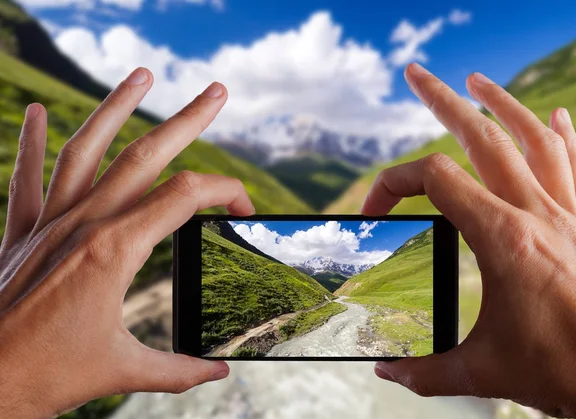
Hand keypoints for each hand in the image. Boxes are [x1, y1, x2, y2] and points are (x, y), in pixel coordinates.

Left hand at [0, 68, 253, 417]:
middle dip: (188, 120)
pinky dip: (32, 143)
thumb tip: (219, 372)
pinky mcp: (23, 234)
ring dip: (116, 108)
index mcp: (116, 250)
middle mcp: (84, 224)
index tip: (245, 208)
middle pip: (146, 155)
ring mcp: (50, 223)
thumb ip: (179, 370)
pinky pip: (27, 178)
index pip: (187, 196)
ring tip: (141, 75)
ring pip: (87, 149)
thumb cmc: (45, 376)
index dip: (227, 192)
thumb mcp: (122, 370)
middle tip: (216, 92)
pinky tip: (37, 112)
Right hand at [363, 63, 575, 417]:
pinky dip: (561, 137)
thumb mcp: (484, 372)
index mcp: (502, 238)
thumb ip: (426, 372)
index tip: (374, 210)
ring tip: (477, 81)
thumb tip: (387, 372)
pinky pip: (574, 167)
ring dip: (501, 104)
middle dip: (442, 100)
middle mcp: (536, 214)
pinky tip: (554, 116)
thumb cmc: (565, 372)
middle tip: (417, 74)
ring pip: (533, 139)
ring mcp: (568, 215)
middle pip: (481, 137)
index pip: (434, 180)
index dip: (391, 185)